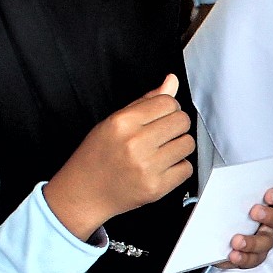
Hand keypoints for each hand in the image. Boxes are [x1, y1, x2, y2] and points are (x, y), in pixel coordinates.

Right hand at [46, 76, 195, 239]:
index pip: (168, 102)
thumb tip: (172, 80)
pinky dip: (178, 168)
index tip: (162, 116)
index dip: (169, 108)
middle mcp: (135, 143)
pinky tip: (162, 168)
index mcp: (123, 122)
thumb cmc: (97, 156)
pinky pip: (187, 169)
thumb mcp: (113, 122)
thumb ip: (146, 102)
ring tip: (162, 151)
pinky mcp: (156, 188)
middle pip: (182, 121)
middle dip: (176, 126)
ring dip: (179, 146)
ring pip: (188, 144)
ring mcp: (147, 167)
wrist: (84, 193)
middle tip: (163, 135)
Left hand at [217, 186, 272, 270]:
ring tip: (237, 241)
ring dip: (254, 242)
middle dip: (272, 216)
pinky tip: (233, 254)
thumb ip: (229, 185)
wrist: (204, 233)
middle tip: (255, 212)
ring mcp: (261, 239)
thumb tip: (223, 179)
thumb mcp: (222, 191)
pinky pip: (252, 259)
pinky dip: (243, 258)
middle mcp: (268, 221)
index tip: (269, 195)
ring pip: (267, 242)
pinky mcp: (250, 255)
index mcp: (266, 202)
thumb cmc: (220, 209)